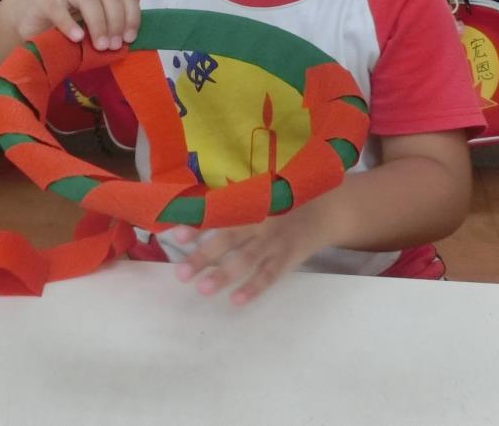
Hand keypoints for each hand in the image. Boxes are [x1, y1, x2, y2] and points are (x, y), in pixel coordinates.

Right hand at [5, 0, 139, 50]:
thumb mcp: (89, 22)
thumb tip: (126, 44)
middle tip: (113, 46)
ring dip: (98, 23)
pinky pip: (58, 8)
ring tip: (100, 46)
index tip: (129, 39)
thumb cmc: (65, 21)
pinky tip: (77, 38)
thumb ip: (107, 26)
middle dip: (115, 22)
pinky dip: (69, 24)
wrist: (26, 16)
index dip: (131, 17)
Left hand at [172, 202, 336, 305]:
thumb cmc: (280, 204)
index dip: (198, 225)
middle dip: (204, 256)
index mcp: (249, 204)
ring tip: (202, 289)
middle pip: (228, 239)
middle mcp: (259, 222)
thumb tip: (192, 213)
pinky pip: (269, 275)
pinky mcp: (287, 258)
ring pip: (246, 259)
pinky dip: (254, 287)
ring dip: (224, 274)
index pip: (219, 214)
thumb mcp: (259, 196)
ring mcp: (274, 241)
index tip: (176, 235)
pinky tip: (236, 300)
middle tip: (181, 273)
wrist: (322, 211)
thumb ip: (233, 204)